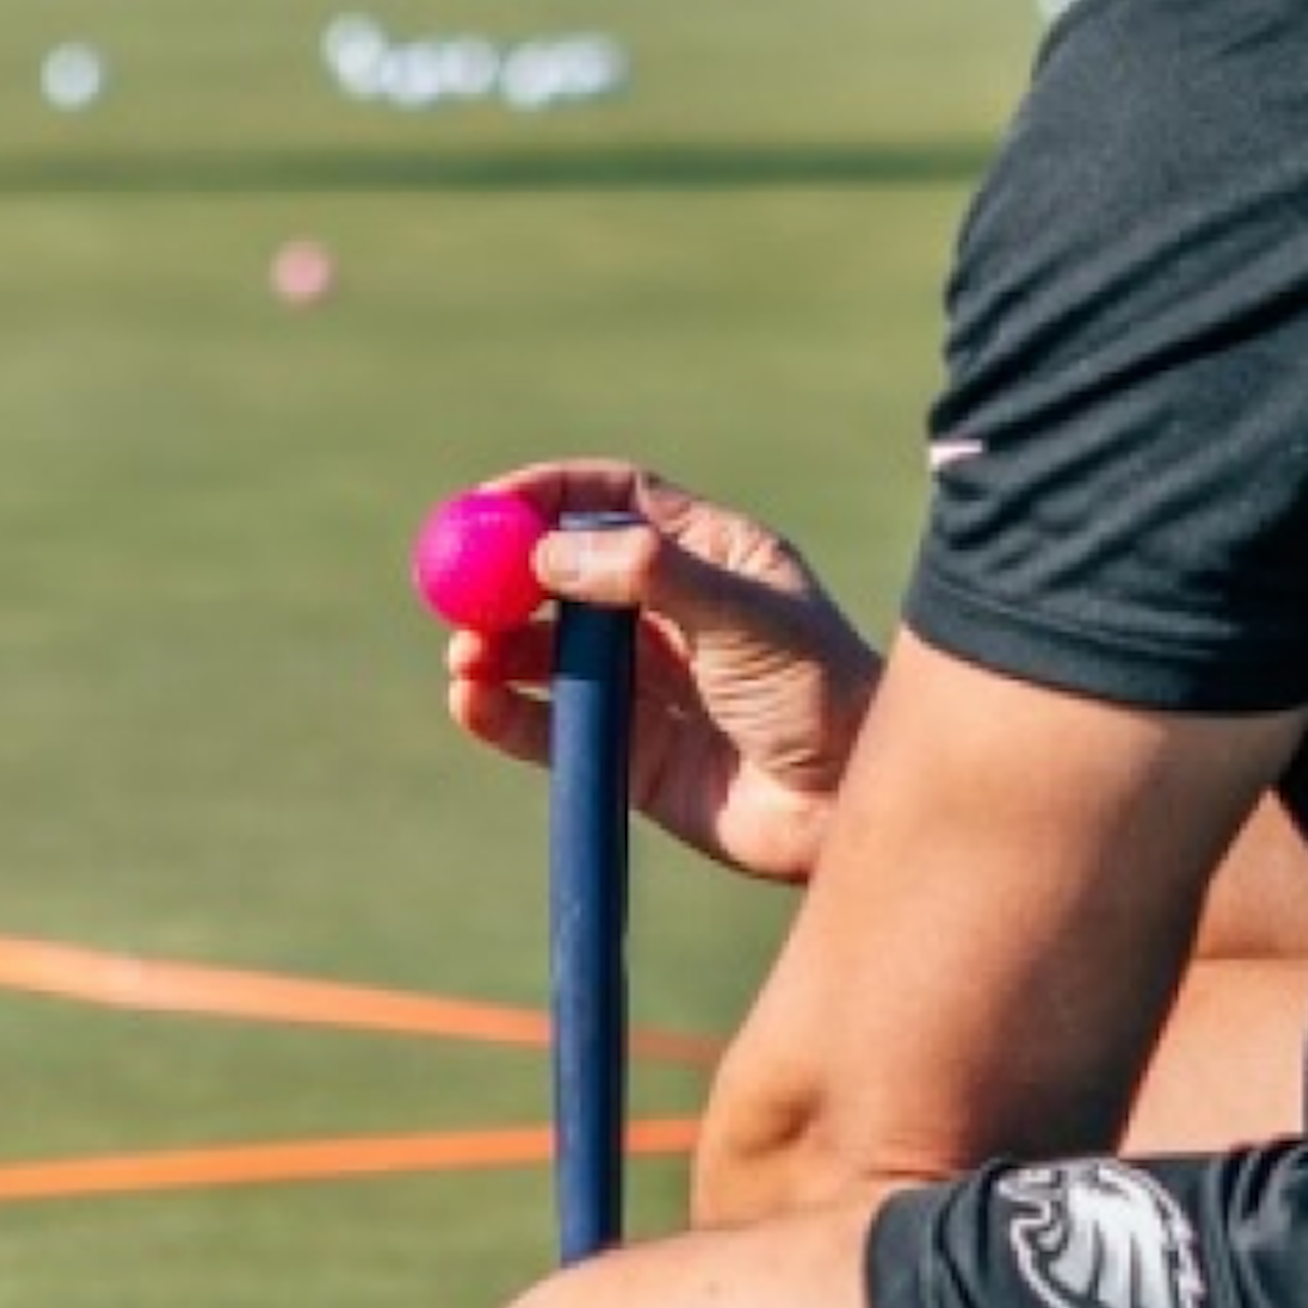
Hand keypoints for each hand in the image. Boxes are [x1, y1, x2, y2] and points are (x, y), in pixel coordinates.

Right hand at [435, 462, 881, 884]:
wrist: (849, 811)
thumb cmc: (825, 696)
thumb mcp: (747, 617)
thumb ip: (652, 577)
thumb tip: (550, 551)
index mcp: (709, 556)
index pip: (614, 501)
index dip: (548, 495)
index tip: (485, 507)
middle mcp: (669, 613)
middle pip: (564, 575)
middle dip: (504, 578)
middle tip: (458, 590)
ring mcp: (645, 684)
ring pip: (546, 651)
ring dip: (495, 647)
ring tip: (466, 656)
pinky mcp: (626, 752)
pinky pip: (547, 724)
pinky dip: (501, 711)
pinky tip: (471, 700)